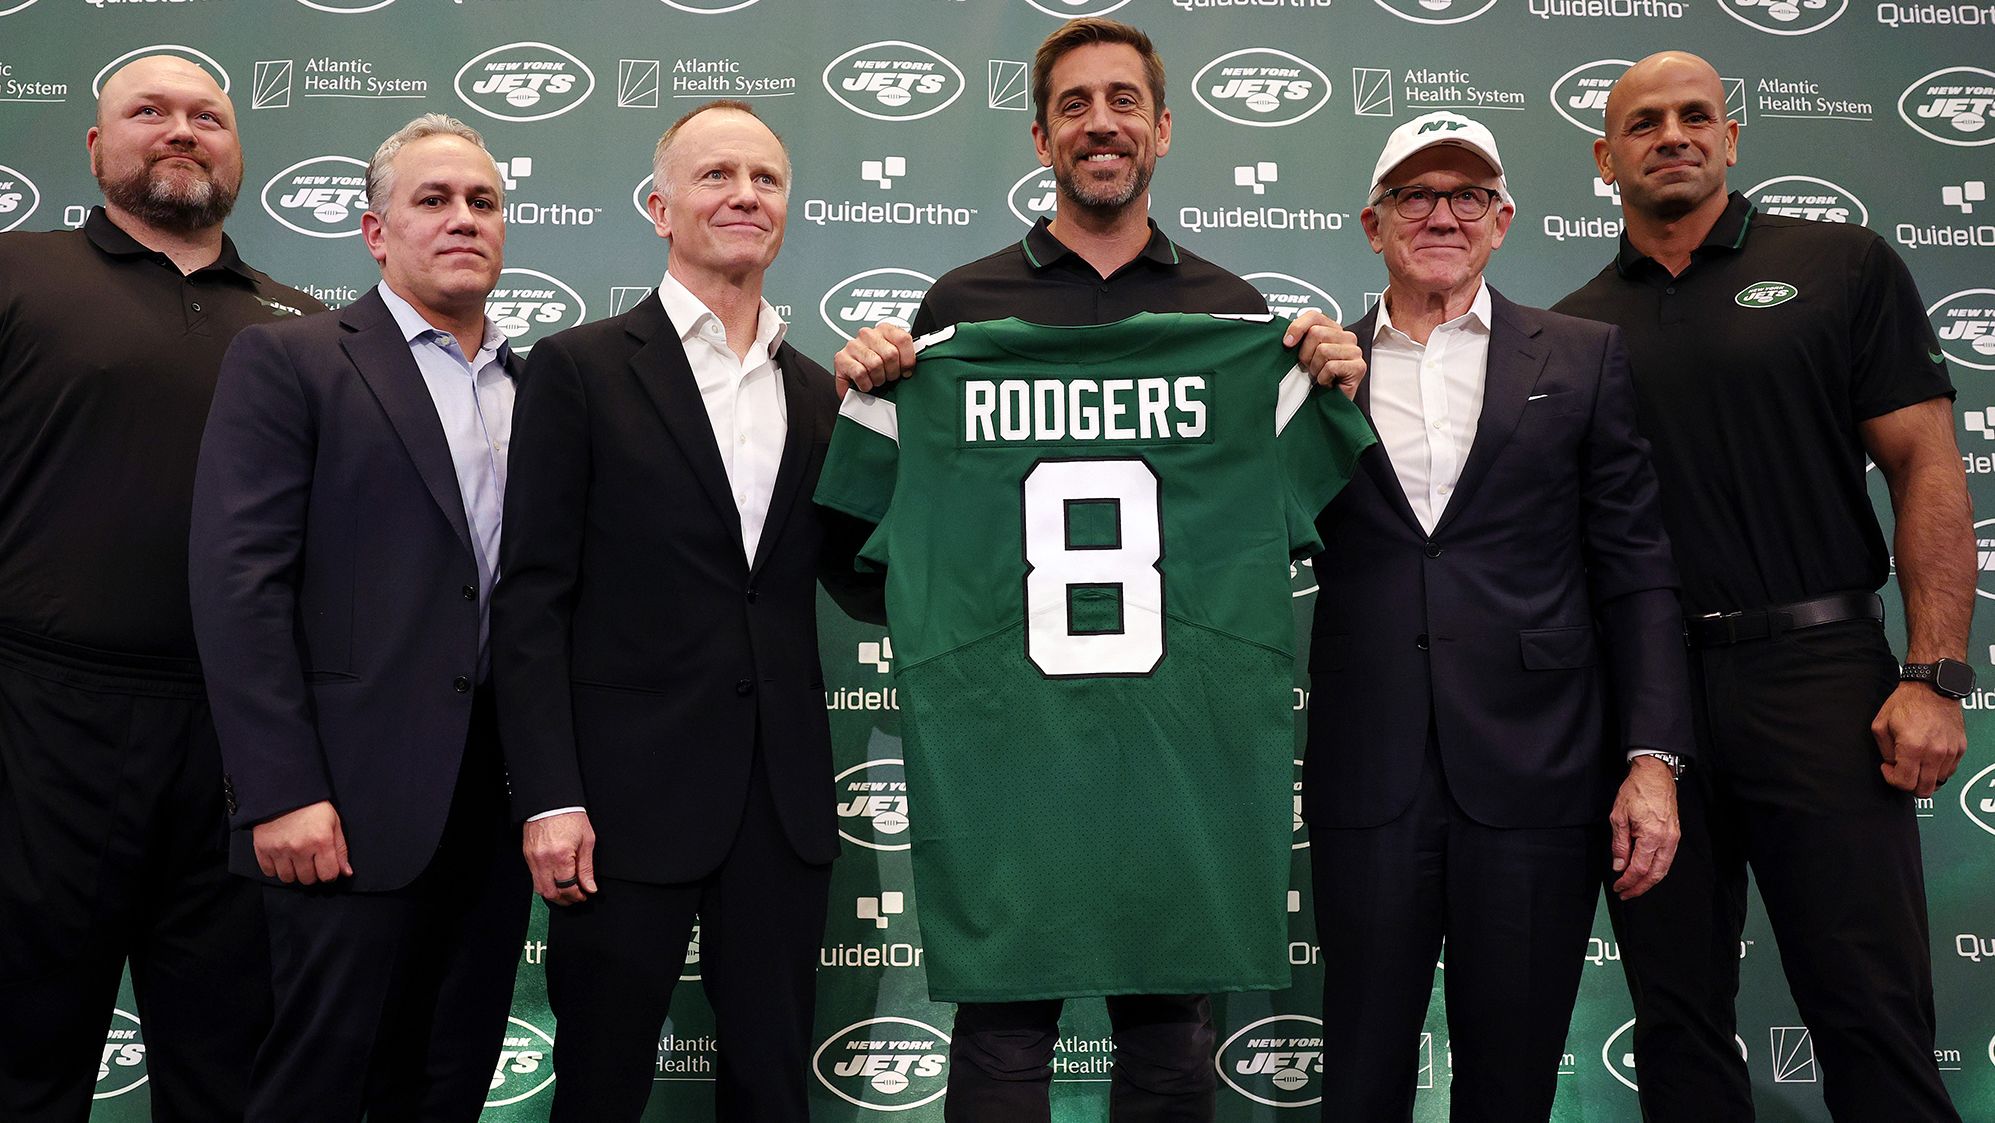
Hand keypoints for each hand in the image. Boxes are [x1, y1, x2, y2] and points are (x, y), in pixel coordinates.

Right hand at [253, 800, 351, 885]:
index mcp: (321, 841)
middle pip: (308, 879)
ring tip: (296, 859)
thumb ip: (340, 849)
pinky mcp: (262, 848)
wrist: (284, 791)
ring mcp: (279, 849)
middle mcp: (300, 848)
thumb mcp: (333, 823)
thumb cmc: (312, 807)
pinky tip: (282, 857)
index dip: (330, 873)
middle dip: (312, 872)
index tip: (327, 867)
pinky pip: (269, 872)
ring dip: (293, 872)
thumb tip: (346, 872)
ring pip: (288, 878)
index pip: (328, 875)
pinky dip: (275, 868)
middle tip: (310, 860)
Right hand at [524, 810, 597, 904]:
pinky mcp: (527, 856)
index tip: (584, 895)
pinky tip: (555, 881)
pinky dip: (545, 883)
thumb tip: (590, 887)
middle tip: (575, 898)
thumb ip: (586, 868)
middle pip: (551, 892)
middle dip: (565, 900)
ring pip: (539, 888)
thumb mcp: (587, 841)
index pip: (568, 887)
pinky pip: (534, 877)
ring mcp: (533, 859)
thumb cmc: (570, 816)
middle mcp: (544, 860)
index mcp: (561, 856)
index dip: (577, 895)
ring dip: (553, 894)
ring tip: (566, 892)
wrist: (551, 802)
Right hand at [834, 322, 917, 394]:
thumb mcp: (898, 359)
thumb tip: (916, 368)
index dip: (907, 360)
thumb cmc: (880, 370)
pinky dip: (865, 384)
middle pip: (890, 354)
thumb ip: (909, 357)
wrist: (856, 381)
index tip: (906, 371)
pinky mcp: (840, 358)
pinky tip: (866, 384)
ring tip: (876, 380)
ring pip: (875, 364)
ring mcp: (853, 345)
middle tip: (888, 378)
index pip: (903, 339)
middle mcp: (868, 333)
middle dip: (892, 373)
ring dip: (878, 379)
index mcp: (885, 329)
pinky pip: (860, 373)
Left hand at [1283, 310, 1364, 397]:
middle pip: (1316, 333)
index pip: (1314, 316)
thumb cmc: (1317, 380)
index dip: (1297, 327)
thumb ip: (1299, 340)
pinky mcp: (1359, 366)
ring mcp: (1355, 351)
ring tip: (1320, 375)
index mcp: (1333, 330)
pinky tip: (1328, 382)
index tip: (1287, 343)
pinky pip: (1331, 366)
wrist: (1329, 403)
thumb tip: (1287, 338)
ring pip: (1323, 350)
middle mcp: (1346, 337)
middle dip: (1306, 354)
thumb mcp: (1304, 356)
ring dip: (1315, 368)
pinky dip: (1323, 378)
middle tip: (1310, 367)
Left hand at [1609, 757, 1678, 899]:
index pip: (1639, 868)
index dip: (1627, 881)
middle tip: (1626, 893)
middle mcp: (1667, 840)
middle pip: (1655, 874)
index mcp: (1652, 836)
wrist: (1655, 775)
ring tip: (1634, 886)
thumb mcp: (1619, 817)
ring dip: (1649, 881)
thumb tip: (1619, 866)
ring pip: (1663, 869)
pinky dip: (1656, 869)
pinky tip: (1645, 872)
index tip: (1619, 887)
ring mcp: (1674, 838)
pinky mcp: (1675, 835)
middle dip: (1639, 887)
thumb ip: (1620, 844)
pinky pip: (1667, 859)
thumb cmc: (1636, 791)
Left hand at [1872, 681, 1965, 797]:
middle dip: (1909, 784)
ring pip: (1938, 782)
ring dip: (1924, 777)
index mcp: (1913, 748)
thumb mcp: (1880, 725)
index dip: (1892, 779)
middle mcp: (1935, 753)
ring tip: (1915, 761)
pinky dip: (1938, 769)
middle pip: (1924, 790)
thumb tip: (1892, 766)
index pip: (1904, 783)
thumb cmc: (1906, 703)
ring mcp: (1950, 752)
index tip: (1888, 768)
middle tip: (1902, 770)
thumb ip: (1884, 751)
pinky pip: (1950, 771)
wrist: (1932, 688)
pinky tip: (1927, 757)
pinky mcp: (1960, 748)